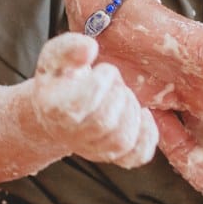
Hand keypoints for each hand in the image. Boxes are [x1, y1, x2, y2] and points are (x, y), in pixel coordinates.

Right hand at [33, 32, 157, 166]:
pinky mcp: (115, 156)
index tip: (103, 70)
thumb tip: (89, 48)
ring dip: (131, 111)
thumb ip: (69, 47)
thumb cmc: (61, 79)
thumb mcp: (56, 57)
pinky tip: (142, 114)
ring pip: (122, 140)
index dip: (102, 80)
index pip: (83, 101)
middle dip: (118, 94)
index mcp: (55, 110)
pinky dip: (147, 134)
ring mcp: (94, 150)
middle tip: (114, 82)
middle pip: (105, 122)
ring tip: (123, 96)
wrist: (59, 110)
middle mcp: (72, 136)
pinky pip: (138, 155)